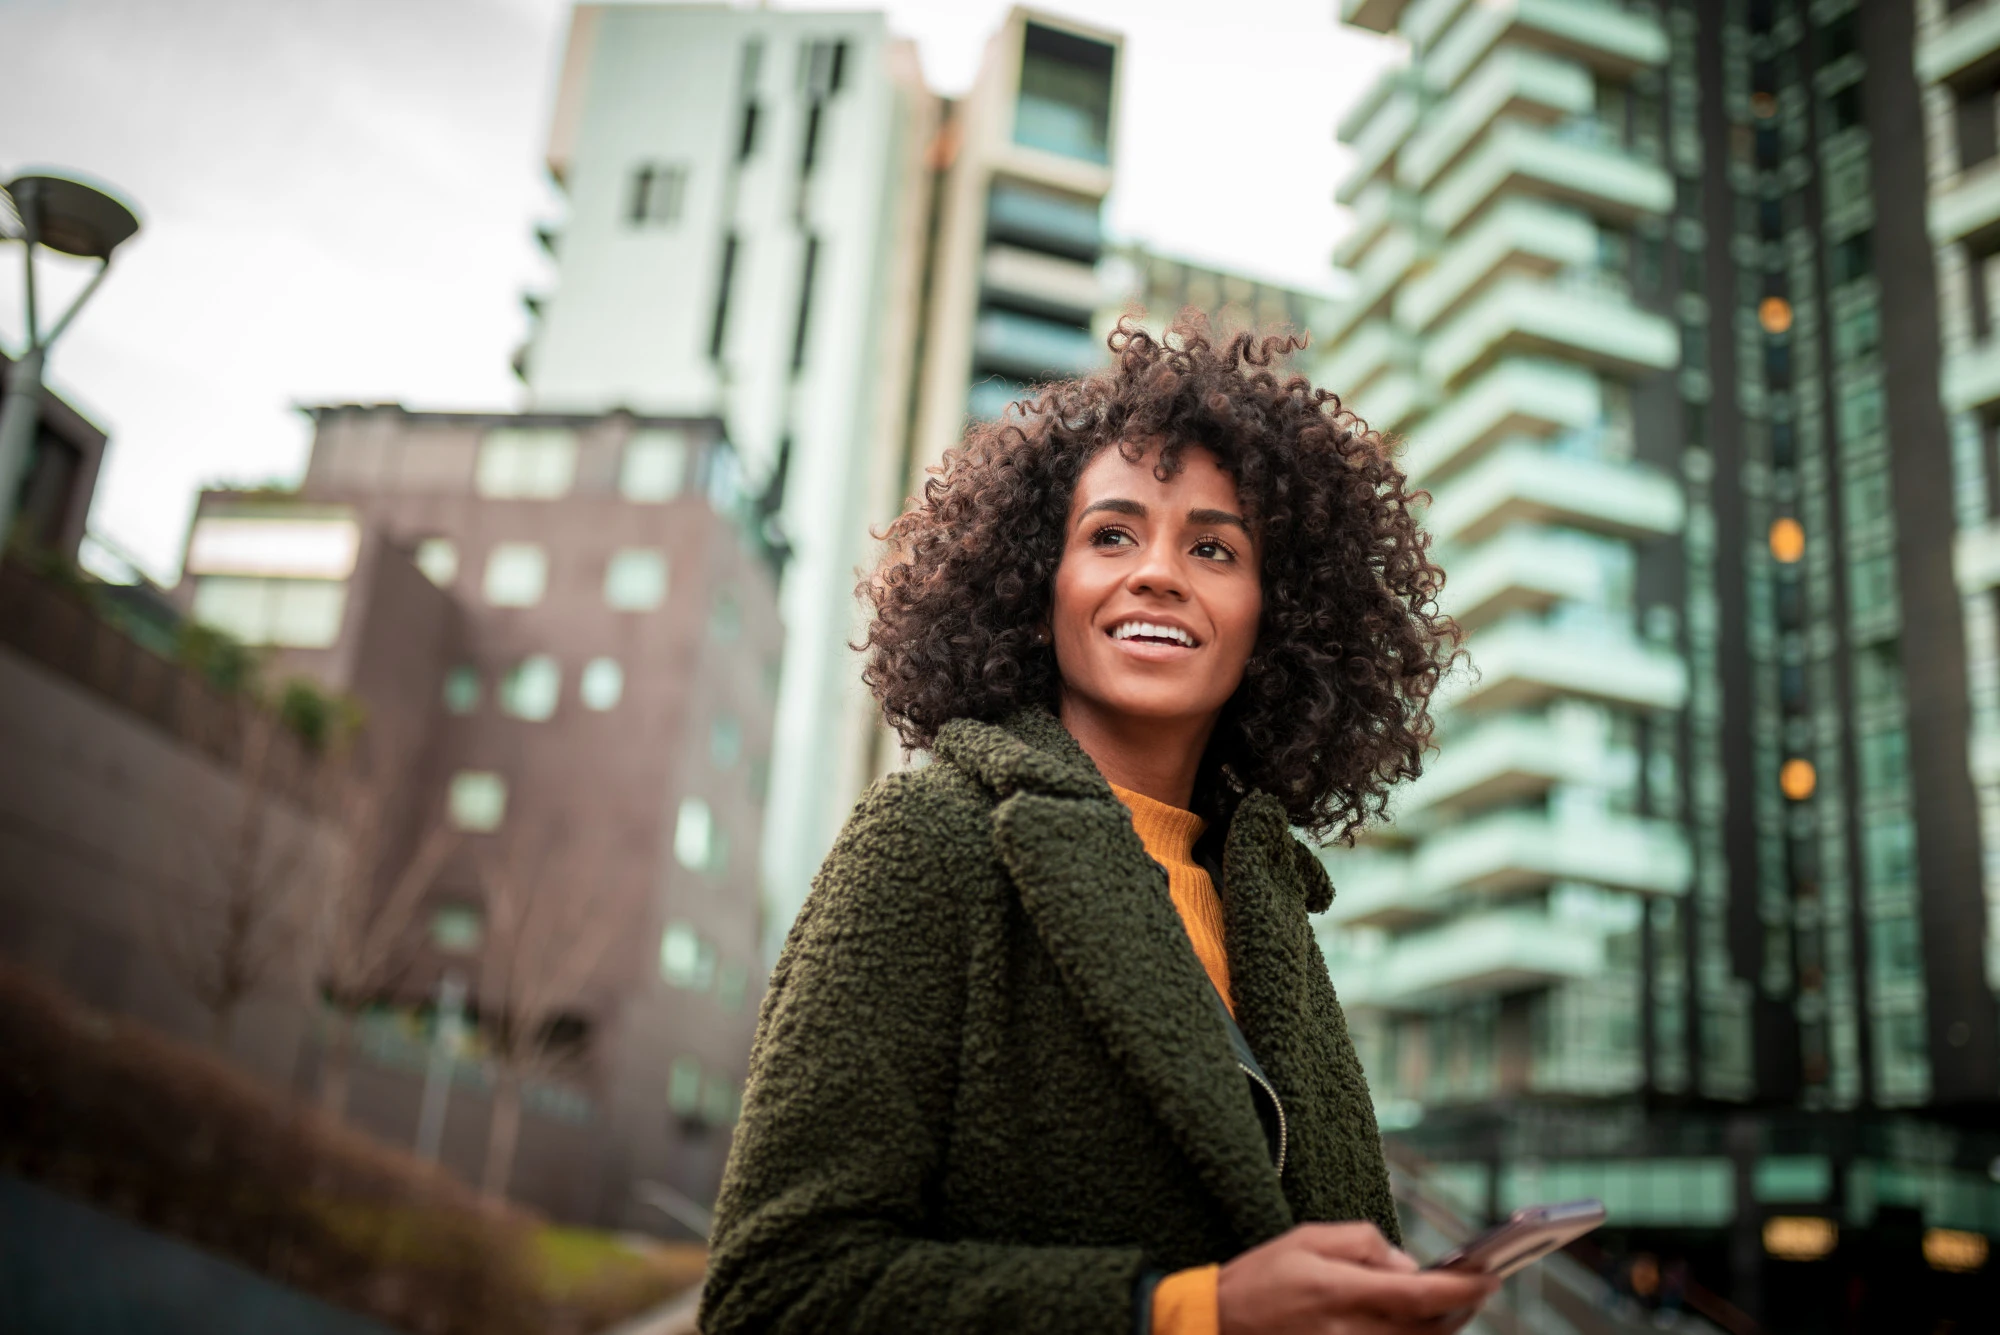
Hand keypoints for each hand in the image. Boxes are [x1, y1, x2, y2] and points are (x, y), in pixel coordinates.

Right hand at [1216, 1222, 1499, 1334]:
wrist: (1219, 1323)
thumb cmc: (1261, 1278)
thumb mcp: (1307, 1238)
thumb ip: (1362, 1242)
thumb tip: (1405, 1262)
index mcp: (1341, 1291)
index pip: (1421, 1294)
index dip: (1463, 1288)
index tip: (1489, 1276)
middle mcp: (1351, 1331)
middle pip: (1430, 1330)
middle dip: (1460, 1309)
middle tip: (1476, 1288)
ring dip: (1441, 1327)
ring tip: (1449, 1303)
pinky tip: (1415, 1322)